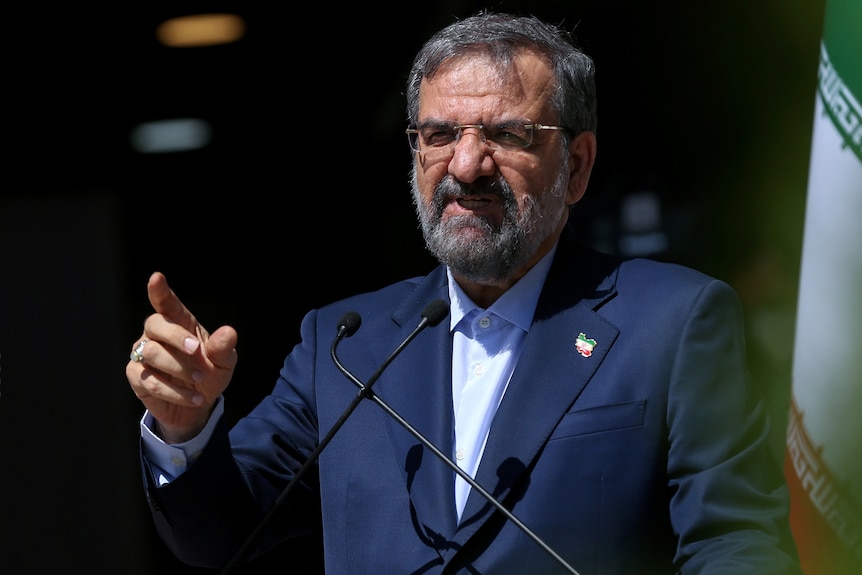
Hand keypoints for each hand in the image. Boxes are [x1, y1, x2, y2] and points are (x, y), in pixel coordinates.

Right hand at [126, 271, 237, 442]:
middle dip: (176, 337)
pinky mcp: (136, 376)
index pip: (167, 303)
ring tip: (200, 380)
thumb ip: (223, 348)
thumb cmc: (210, 373)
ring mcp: (143, 353)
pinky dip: (175, 392)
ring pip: (152, 354)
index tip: (156, 277)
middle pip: (155, 324)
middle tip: (197, 352)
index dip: (160, 291)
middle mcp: (156, 334)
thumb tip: (229, 332)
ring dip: (179, 369)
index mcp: (179, 323)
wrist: (198, 405)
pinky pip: (150, 381)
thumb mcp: (224, 362)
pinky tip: (195, 398)